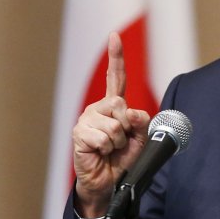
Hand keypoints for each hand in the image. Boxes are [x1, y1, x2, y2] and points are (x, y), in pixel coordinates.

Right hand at [72, 32, 150, 216]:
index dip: (115, 57)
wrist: (108, 182)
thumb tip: (130, 112)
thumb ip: (140, 122)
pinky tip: (100, 153)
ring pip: (114, 125)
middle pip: (120, 104)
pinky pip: (104, 137)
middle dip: (127, 127)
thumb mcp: (139, 139)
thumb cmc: (121, 160)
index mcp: (112, 107)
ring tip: (110, 150)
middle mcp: (97, 109)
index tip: (114, 36)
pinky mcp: (79, 134)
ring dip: (118, 143)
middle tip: (120, 143)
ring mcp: (86, 120)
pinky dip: (107, 149)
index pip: (115, 78)